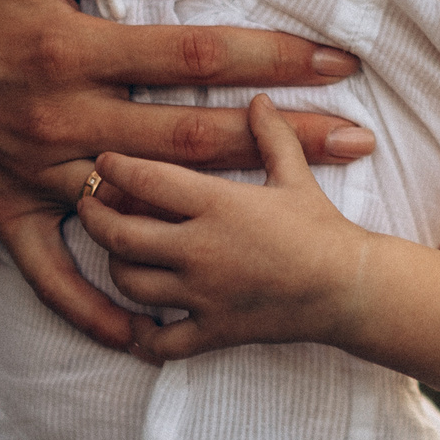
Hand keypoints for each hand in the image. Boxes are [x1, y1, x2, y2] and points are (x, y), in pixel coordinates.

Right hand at [0, 0, 377, 348]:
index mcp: (75, 48)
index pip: (197, 57)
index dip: (271, 61)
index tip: (338, 65)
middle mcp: (64, 120)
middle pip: (194, 137)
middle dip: (282, 140)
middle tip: (359, 142)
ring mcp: (38, 176)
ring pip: (148, 205)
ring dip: (220, 216)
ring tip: (293, 227)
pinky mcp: (10, 216)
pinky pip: (56, 277)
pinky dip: (100, 309)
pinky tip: (152, 330)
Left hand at [79, 95, 377, 361]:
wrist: (351, 288)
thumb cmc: (322, 228)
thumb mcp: (295, 175)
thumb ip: (270, 135)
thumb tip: (258, 98)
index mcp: (216, 204)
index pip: (144, 179)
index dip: (114, 168)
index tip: (103, 162)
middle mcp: (200, 249)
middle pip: (119, 234)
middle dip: (95, 219)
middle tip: (88, 205)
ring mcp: (203, 294)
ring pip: (130, 283)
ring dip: (116, 266)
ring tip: (118, 252)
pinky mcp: (213, 330)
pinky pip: (162, 341)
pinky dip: (143, 337)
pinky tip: (137, 327)